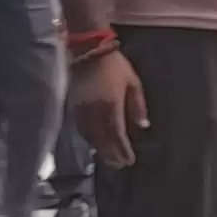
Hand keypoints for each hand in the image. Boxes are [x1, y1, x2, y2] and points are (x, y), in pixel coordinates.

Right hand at [70, 46, 146, 169]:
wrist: (88, 50)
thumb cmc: (115, 66)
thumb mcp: (133, 83)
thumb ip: (138, 106)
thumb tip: (143, 126)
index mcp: (111, 105)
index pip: (117, 135)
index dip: (123, 150)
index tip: (129, 160)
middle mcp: (95, 111)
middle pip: (102, 140)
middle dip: (111, 155)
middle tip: (119, 165)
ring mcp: (82, 110)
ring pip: (90, 136)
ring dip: (99, 149)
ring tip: (108, 158)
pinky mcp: (73, 106)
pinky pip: (81, 128)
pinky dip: (88, 138)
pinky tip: (94, 142)